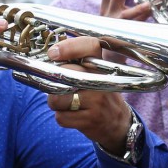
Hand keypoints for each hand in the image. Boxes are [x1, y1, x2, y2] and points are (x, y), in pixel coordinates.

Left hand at [46, 36, 133, 152]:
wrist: (118, 122)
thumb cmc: (98, 94)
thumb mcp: (95, 73)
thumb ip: (76, 63)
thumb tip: (50, 56)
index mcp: (102, 64)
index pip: (89, 45)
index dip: (69, 47)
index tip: (53, 53)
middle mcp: (102, 80)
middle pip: (64, 74)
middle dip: (55, 83)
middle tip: (63, 88)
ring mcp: (97, 100)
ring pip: (57, 99)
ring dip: (56, 103)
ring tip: (69, 103)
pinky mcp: (91, 119)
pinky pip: (61, 117)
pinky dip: (62, 117)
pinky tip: (74, 115)